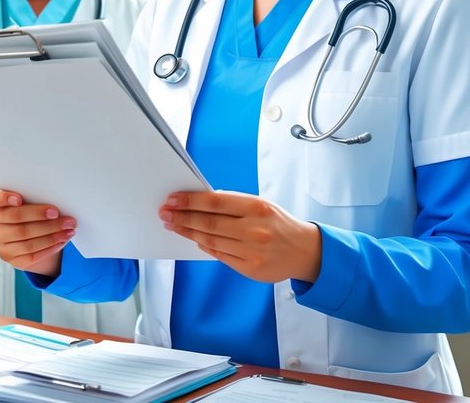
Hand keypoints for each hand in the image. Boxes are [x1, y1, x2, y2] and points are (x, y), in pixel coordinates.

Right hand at [0, 189, 74, 276]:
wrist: (28, 234)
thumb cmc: (31, 211)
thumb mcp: (30, 201)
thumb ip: (35, 198)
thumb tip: (57, 201)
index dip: (6, 198)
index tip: (20, 198)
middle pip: (17, 220)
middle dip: (42, 218)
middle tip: (61, 216)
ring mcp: (0, 243)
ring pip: (26, 241)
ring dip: (51, 236)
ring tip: (68, 230)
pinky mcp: (10, 258)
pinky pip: (31, 256)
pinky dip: (49, 248)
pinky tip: (62, 241)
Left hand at [160, 191, 322, 282]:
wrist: (305, 251)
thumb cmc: (279, 223)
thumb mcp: (262, 205)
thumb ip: (234, 203)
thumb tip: (201, 201)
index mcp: (257, 207)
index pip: (215, 201)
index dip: (190, 200)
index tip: (172, 199)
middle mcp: (254, 230)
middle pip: (208, 223)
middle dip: (182, 217)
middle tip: (165, 213)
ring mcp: (252, 251)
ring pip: (211, 241)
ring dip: (188, 233)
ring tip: (173, 225)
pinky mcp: (250, 269)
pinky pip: (220, 256)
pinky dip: (205, 246)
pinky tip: (194, 239)